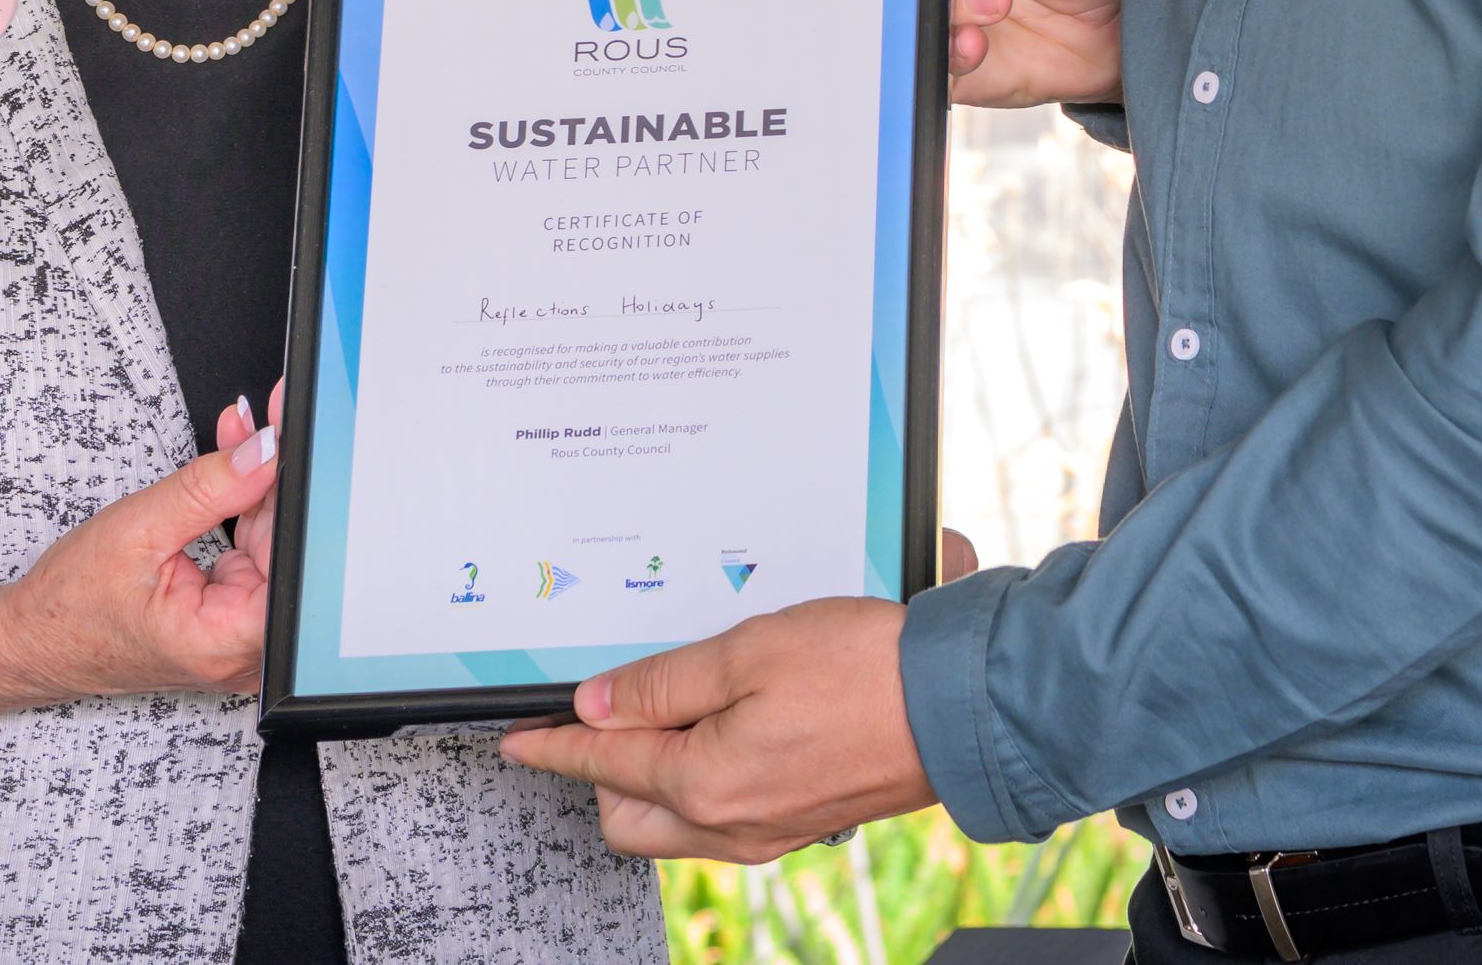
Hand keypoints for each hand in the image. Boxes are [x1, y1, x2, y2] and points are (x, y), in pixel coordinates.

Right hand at [0, 397, 284, 702]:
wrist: (32, 640)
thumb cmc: (68, 607)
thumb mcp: (138, 530)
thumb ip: (208, 489)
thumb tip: (264, 454)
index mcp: (223, 641)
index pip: (293, 562)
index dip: (294, 494)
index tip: (290, 438)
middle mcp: (240, 650)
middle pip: (285, 551)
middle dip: (272, 480)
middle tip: (264, 424)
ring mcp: (236, 637)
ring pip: (270, 547)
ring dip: (255, 488)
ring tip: (237, 439)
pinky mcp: (228, 619)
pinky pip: (251, 555)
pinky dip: (240, 510)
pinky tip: (231, 471)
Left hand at [497, 597, 937, 862]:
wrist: (963, 708)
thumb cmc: (867, 672)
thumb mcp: (750, 651)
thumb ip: (664, 682)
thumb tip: (600, 706)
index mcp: (706, 784)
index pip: (603, 764)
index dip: (553, 745)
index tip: (518, 740)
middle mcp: (732, 824)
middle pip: (627, 815)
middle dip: (599, 772)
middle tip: (600, 714)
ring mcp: (771, 831)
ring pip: (675, 825)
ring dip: (652, 780)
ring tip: (664, 715)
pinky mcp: (804, 823)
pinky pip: (722, 821)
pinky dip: (701, 784)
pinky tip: (722, 734)